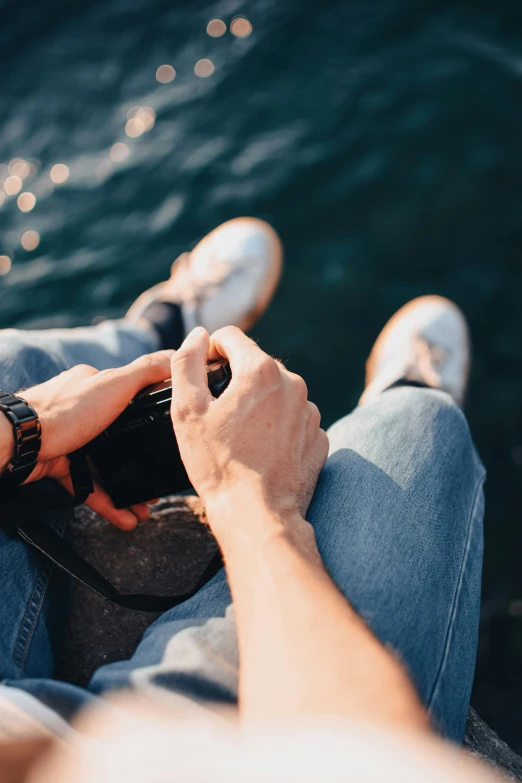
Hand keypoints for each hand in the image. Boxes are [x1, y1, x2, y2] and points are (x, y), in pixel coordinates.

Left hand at [1, 352, 172, 529]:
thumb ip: (147, 371)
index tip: (170, 439)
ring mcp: (69, 438)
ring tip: (145, 508)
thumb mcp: (115, 384)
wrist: (18, 442)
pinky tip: (125, 517)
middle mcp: (82, 409)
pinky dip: (107, 502)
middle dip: (141, 463)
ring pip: (106, 466)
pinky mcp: (57, 463)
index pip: (133, 398)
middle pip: (121, 438)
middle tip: (158, 484)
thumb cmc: (64, 411)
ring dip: (127, 488)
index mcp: (96, 384)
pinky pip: (87, 486)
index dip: (153, 419)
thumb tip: (177, 355)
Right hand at [170, 326, 328, 541]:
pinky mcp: (318, 437)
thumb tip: (197, 335)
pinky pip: (293, 419)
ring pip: (276, 392)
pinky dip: (277, 427)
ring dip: (258, 403)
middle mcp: (293, 383)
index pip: (231, 337)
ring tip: (239, 437)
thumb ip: (187, 363)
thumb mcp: (187, 411)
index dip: (210, 350)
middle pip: (256, 365)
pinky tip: (260, 451)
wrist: (258, 514)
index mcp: (261, 370)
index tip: (202, 373)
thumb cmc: (219, 464)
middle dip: (235, 379)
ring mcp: (310, 411)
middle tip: (216, 413)